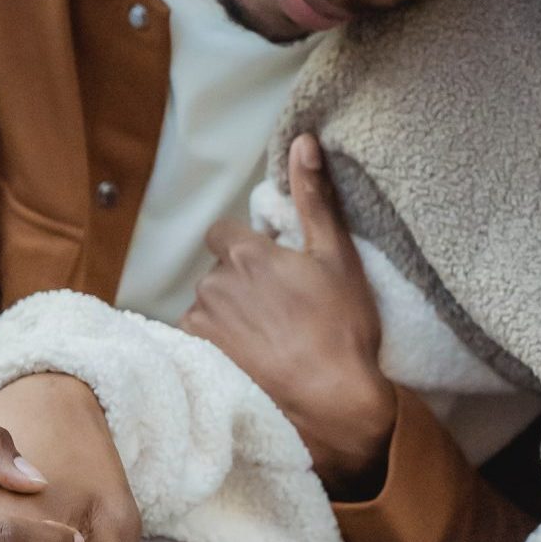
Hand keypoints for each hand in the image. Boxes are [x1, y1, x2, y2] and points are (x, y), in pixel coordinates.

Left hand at [180, 134, 396, 491]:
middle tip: (281, 310)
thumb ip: (314, 196)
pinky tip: (251, 360)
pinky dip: (218, 345)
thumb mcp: (337, 256)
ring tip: (268, 340)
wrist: (331, 401)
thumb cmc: (342, 327)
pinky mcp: (198, 358)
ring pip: (208, 307)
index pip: (223, 234)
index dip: (247, 249)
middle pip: (218, 273)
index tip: (273, 270)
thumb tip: (303, 140)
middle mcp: (214, 284)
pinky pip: (198, 339)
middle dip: (241, 284)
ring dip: (229, 316)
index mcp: (246, 254)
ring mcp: (202, 324)